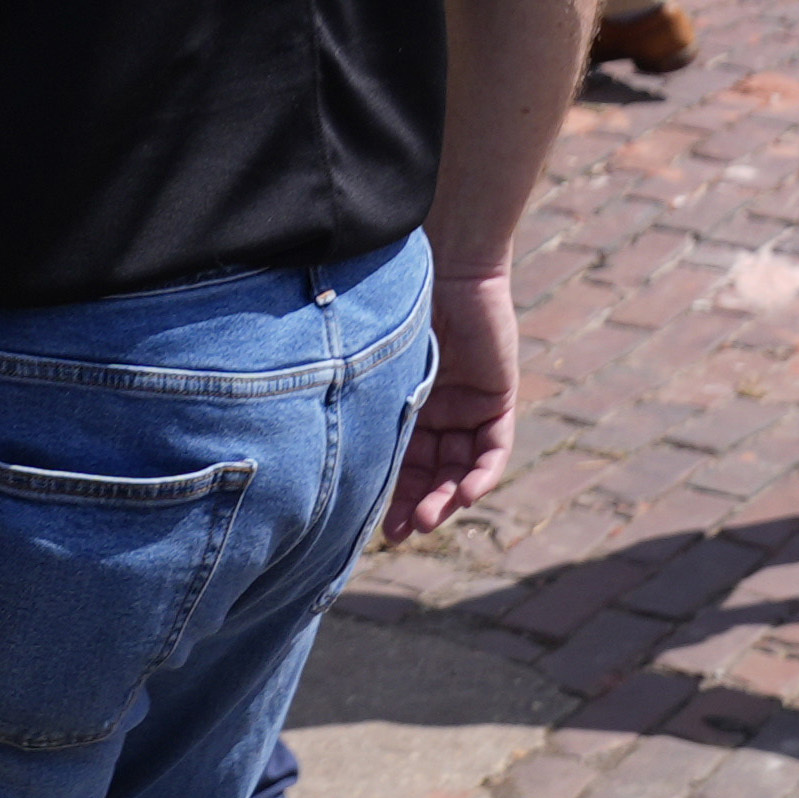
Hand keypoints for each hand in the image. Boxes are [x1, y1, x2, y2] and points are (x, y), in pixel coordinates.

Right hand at [382, 266, 520, 541]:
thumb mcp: (373, 365)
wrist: (440, 264)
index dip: (388, 496)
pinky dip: (481, 475)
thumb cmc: (391, 305)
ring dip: (445, 498)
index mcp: (401, 404)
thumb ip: (359, 401)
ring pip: (460, 468)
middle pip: (430, 473)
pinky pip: (492, 449)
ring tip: (427, 519)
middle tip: (401, 532)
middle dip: (415, 506)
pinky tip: (465, 495)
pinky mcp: (496, 399)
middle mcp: (435, 411)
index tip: (374, 528)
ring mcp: (467, 407)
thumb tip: (302, 442)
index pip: (398, 462)